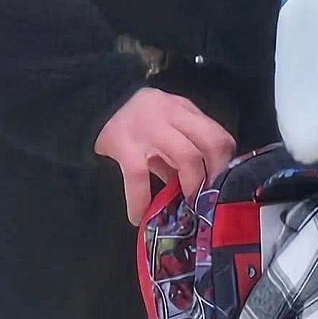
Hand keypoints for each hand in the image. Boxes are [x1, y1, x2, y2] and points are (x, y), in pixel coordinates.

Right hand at [95, 88, 236, 224]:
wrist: (92, 101)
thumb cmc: (135, 119)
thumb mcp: (165, 125)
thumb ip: (184, 147)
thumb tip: (203, 183)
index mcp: (183, 110)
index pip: (218, 134)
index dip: (225, 162)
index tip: (223, 181)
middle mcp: (170, 115)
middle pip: (211, 143)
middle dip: (216, 173)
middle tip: (210, 194)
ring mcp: (148, 130)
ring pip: (187, 156)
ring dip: (192, 184)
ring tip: (187, 203)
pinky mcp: (125, 147)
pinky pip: (139, 178)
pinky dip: (140, 202)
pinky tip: (138, 217)